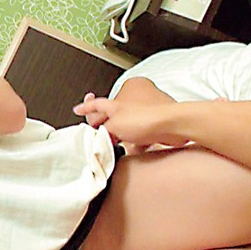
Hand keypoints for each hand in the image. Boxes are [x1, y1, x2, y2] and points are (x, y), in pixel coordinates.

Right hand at [73, 96, 188, 148]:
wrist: (172, 126)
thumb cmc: (147, 118)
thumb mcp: (113, 125)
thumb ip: (102, 132)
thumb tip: (98, 138)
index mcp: (118, 101)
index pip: (97, 104)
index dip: (86, 107)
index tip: (78, 110)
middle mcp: (130, 105)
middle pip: (110, 117)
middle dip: (104, 126)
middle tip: (96, 134)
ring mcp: (142, 115)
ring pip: (125, 128)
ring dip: (120, 138)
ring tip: (116, 145)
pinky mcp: (152, 126)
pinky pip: (138, 136)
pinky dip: (135, 143)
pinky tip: (133, 149)